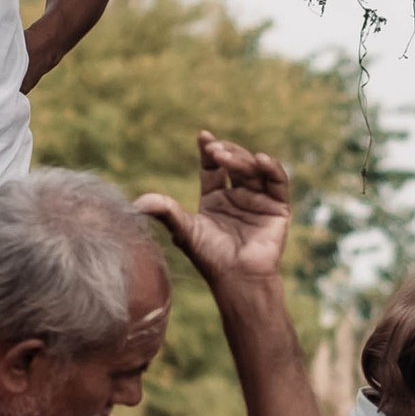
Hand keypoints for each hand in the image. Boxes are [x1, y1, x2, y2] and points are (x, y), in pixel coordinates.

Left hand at [135, 130, 293, 291]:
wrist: (237, 279)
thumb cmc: (210, 258)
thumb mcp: (184, 230)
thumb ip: (164, 212)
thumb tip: (136, 203)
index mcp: (215, 199)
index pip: (212, 168)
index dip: (208, 151)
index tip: (203, 136)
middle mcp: (237, 197)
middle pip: (234, 164)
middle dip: (225, 153)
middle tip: (213, 150)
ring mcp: (258, 201)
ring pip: (254, 169)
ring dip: (242, 158)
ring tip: (226, 156)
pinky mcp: (278, 207)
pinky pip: (278, 181)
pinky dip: (272, 168)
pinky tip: (260, 160)